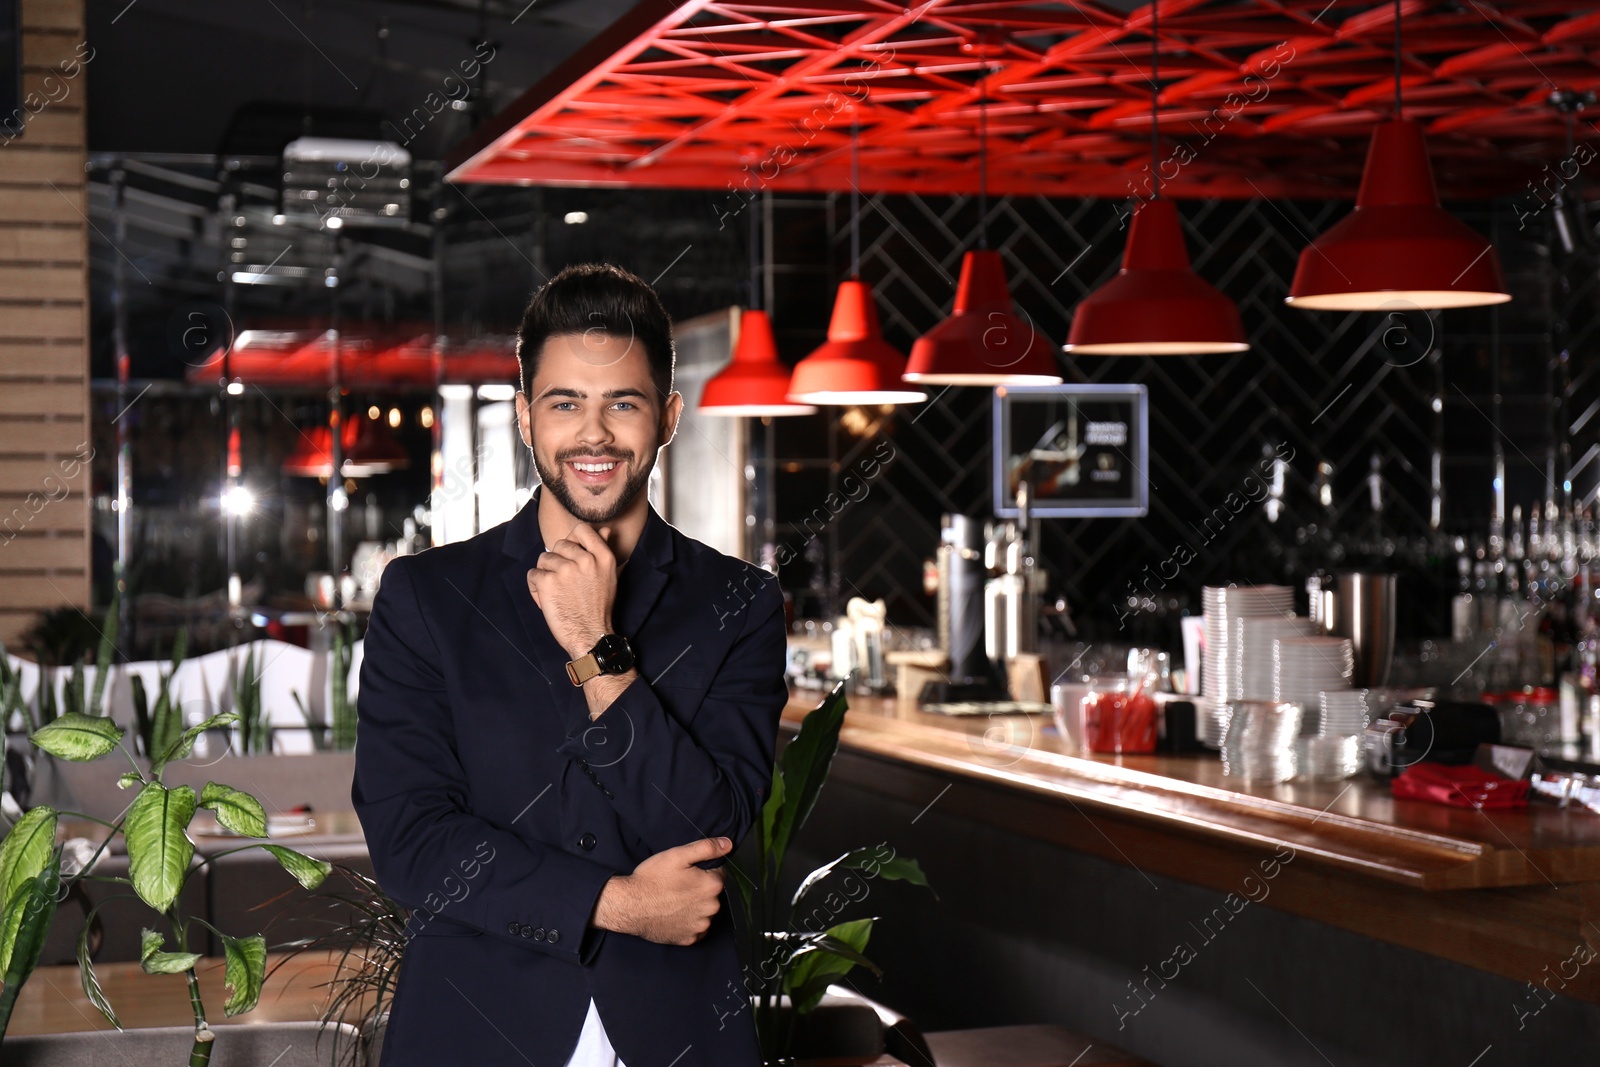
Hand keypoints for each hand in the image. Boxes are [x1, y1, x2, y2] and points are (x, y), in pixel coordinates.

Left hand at [528, 523, 616, 657]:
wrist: (590, 634)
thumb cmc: (598, 607)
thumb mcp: (608, 575)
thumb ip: (603, 550)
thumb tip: (604, 530)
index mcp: (602, 556)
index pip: (581, 529)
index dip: (572, 540)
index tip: (571, 555)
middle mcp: (585, 559)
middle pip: (559, 545)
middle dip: (557, 561)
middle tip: (565, 582)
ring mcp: (565, 569)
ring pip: (544, 559)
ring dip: (545, 575)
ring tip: (557, 592)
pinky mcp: (548, 582)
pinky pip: (533, 574)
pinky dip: (535, 588)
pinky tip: (547, 599)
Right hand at [592, 837, 731, 945]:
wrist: (629, 905)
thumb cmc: (653, 879)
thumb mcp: (678, 855)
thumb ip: (706, 848)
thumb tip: (728, 844)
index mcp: (712, 886)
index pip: (719, 874)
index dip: (702, 871)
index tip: (686, 872)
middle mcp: (712, 908)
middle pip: (712, 894)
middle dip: (699, 889)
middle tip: (677, 885)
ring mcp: (700, 926)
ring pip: (704, 911)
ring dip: (695, 906)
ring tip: (673, 900)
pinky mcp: (689, 939)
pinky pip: (695, 928)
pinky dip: (688, 922)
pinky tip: (674, 914)